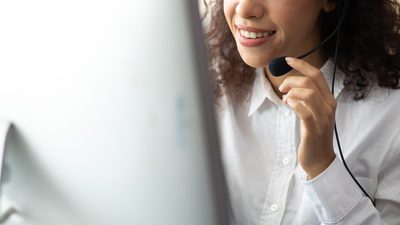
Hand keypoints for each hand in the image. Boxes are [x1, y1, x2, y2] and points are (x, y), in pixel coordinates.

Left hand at [279, 57, 335, 178]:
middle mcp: (329, 106)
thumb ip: (305, 100)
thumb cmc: (313, 135)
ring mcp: (323, 118)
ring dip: (291, 92)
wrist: (319, 160)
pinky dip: (293, 104)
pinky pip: (304, 110)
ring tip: (284, 99)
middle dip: (292, 79)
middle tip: (281, 88)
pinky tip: (287, 104)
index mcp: (329, 100)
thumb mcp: (312, 113)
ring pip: (308, 93)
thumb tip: (289, 88)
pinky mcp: (314, 129)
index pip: (317, 75)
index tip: (287, 60)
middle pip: (311, 81)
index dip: (302, 65)